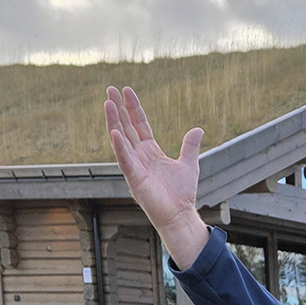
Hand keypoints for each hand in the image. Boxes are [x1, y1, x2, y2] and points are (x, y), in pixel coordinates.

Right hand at [104, 86, 209, 268]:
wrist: (180, 215)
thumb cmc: (182, 194)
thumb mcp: (189, 164)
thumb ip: (190, 146)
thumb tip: (198, 129)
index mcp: (150, 152)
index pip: (139, 124)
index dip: (133, 108)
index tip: (126, 90)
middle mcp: (139, 157)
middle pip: (126, 127)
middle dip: (118, 109)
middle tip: (109, 89)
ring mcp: (135, 167)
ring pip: (121, 140)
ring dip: (113, 121)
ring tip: (107, 103)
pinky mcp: (134, 179)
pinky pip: (124, 160)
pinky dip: (119, 146)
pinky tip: (114, 131)